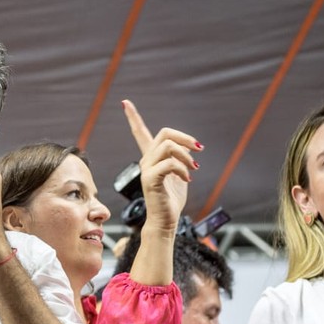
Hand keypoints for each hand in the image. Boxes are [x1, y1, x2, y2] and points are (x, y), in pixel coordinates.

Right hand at [123, 99, 201, 233]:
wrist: (165, 220)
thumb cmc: (171, 199)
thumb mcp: (179, 174)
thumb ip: (180, 159)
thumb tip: (191, 148)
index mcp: (151, 157)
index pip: (140, 132)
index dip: (133, 117)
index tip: (125, 103)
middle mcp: (146, 160)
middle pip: (165, 133)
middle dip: (185, 138)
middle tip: (198, 150)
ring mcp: (147, 169)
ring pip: (168, 146)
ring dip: (186, 155)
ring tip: (194, 169)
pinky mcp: (151, 179)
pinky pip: (170, 163)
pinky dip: (183, 169)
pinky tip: (187, 179)